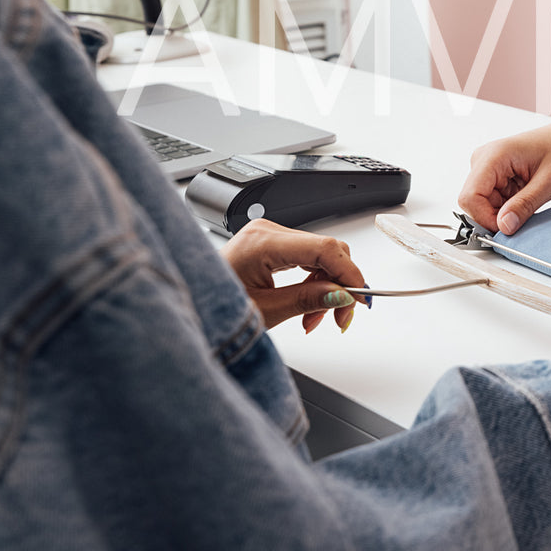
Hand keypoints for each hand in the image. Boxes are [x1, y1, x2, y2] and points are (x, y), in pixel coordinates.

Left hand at [222, 219, 368, 331]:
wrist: (190, 305)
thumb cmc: (212, 308)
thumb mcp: (265, 311)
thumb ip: (307, 300)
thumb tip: (343, 295)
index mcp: (262, 242)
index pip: (324, 248)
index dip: (349, 273)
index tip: (361, 298)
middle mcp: (267, 231)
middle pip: (327, 250)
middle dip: (339, 285)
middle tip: (340, 317)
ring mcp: (268, 236)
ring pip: (320, 256)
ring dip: (327, 287)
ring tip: (315, 318)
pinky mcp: (270, 244)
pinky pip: (306, 258)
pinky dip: (313, 282)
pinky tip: (310, 304)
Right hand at [458, 121, 550, 234]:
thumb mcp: (549, 182)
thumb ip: (524, 205)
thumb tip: (503, 227)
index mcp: (494, 155)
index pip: (470, 197)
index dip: (485, 218)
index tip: (508, 228)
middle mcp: (484, 159)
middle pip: (474, 203)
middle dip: (496, 216)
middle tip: (524, 215)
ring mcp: (488, 167)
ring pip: (483, 205)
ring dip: (504, 212)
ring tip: (530, 199)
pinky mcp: (494, 175)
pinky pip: (492, 201)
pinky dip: (508, 207)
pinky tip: (526, 197)